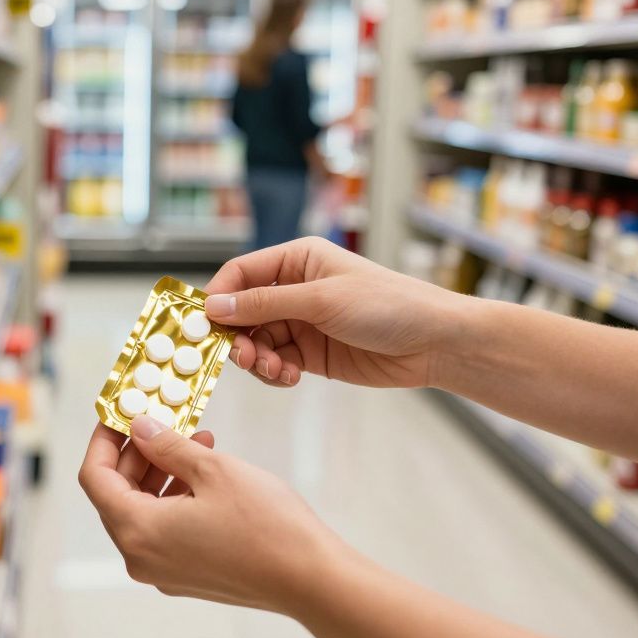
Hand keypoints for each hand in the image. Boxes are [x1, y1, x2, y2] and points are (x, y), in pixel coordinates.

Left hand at [78, 416, 348, 614]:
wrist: (311, 579)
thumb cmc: (265, 524)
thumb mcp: (212, 469)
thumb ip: (167, 446)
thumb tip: (139, 429)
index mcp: (137, 531)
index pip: (95, 478)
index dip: (104, 439)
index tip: (121, 413)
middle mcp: (141, 558)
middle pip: (117, 495)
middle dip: (137, 453)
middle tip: (163, 419)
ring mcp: (163, 572)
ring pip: (143, 511)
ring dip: (160, 472)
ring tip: (196, 440)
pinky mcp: (187, 576)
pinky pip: (164, 530)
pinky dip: (175, 497)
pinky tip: (205, 473)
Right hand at [205, 237, 468, 388]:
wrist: (434, 342)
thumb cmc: (386, 305)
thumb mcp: (321, 300)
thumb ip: (264, 305)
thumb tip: (214, 306)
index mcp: (296, 260)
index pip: (240, 274)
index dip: (218, 297)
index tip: (203, 325)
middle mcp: (294, 288)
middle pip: (242, 312)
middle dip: (238, 337)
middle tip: (244, 358)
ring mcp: (302, 322)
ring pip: (256, 341)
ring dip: (257, 359)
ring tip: (274, 370)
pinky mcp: (311, 353)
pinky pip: (276, 362)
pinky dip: (274, 372)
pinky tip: (289, 377)